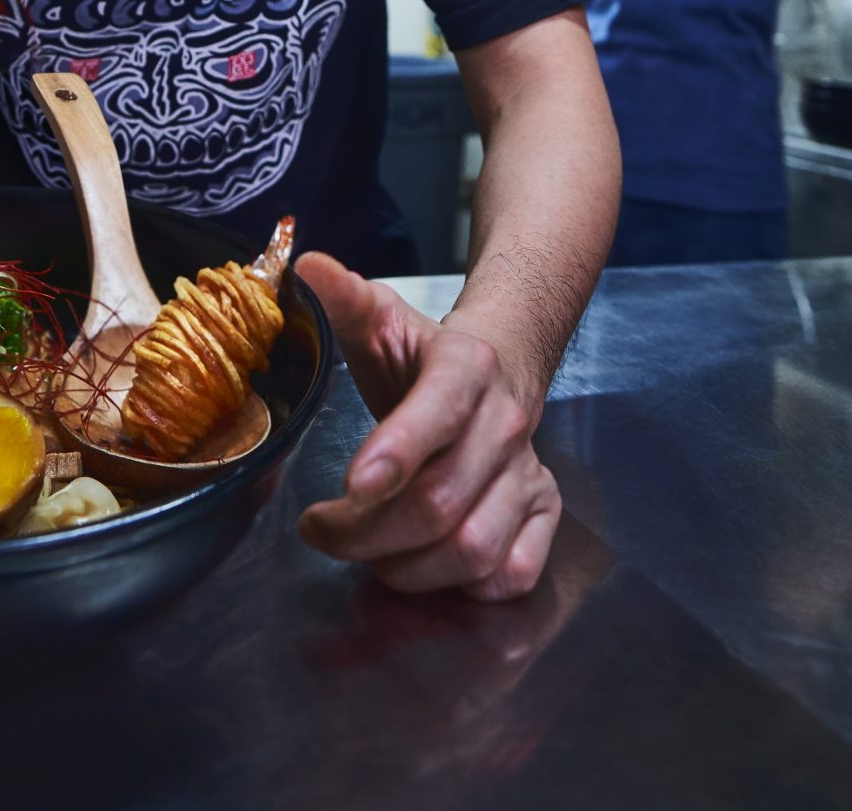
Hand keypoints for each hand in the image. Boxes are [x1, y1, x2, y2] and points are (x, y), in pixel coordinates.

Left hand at [296, 254, 560, 601]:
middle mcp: (506, 423)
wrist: (501, 369)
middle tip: (321, 530)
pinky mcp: (544, 513)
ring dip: (404, 568)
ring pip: (473, 550)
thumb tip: (307, 265)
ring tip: (363, 553)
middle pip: (441, 502)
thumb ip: (344, 298)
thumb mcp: (383, 321)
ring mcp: (530, 473)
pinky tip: (421, 565)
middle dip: (368, 532)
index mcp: (466, 368)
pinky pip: (512, 574)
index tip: (349, 486)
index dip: (396, 453)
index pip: (437, 413)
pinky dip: (462, 587)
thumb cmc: (426, 356)